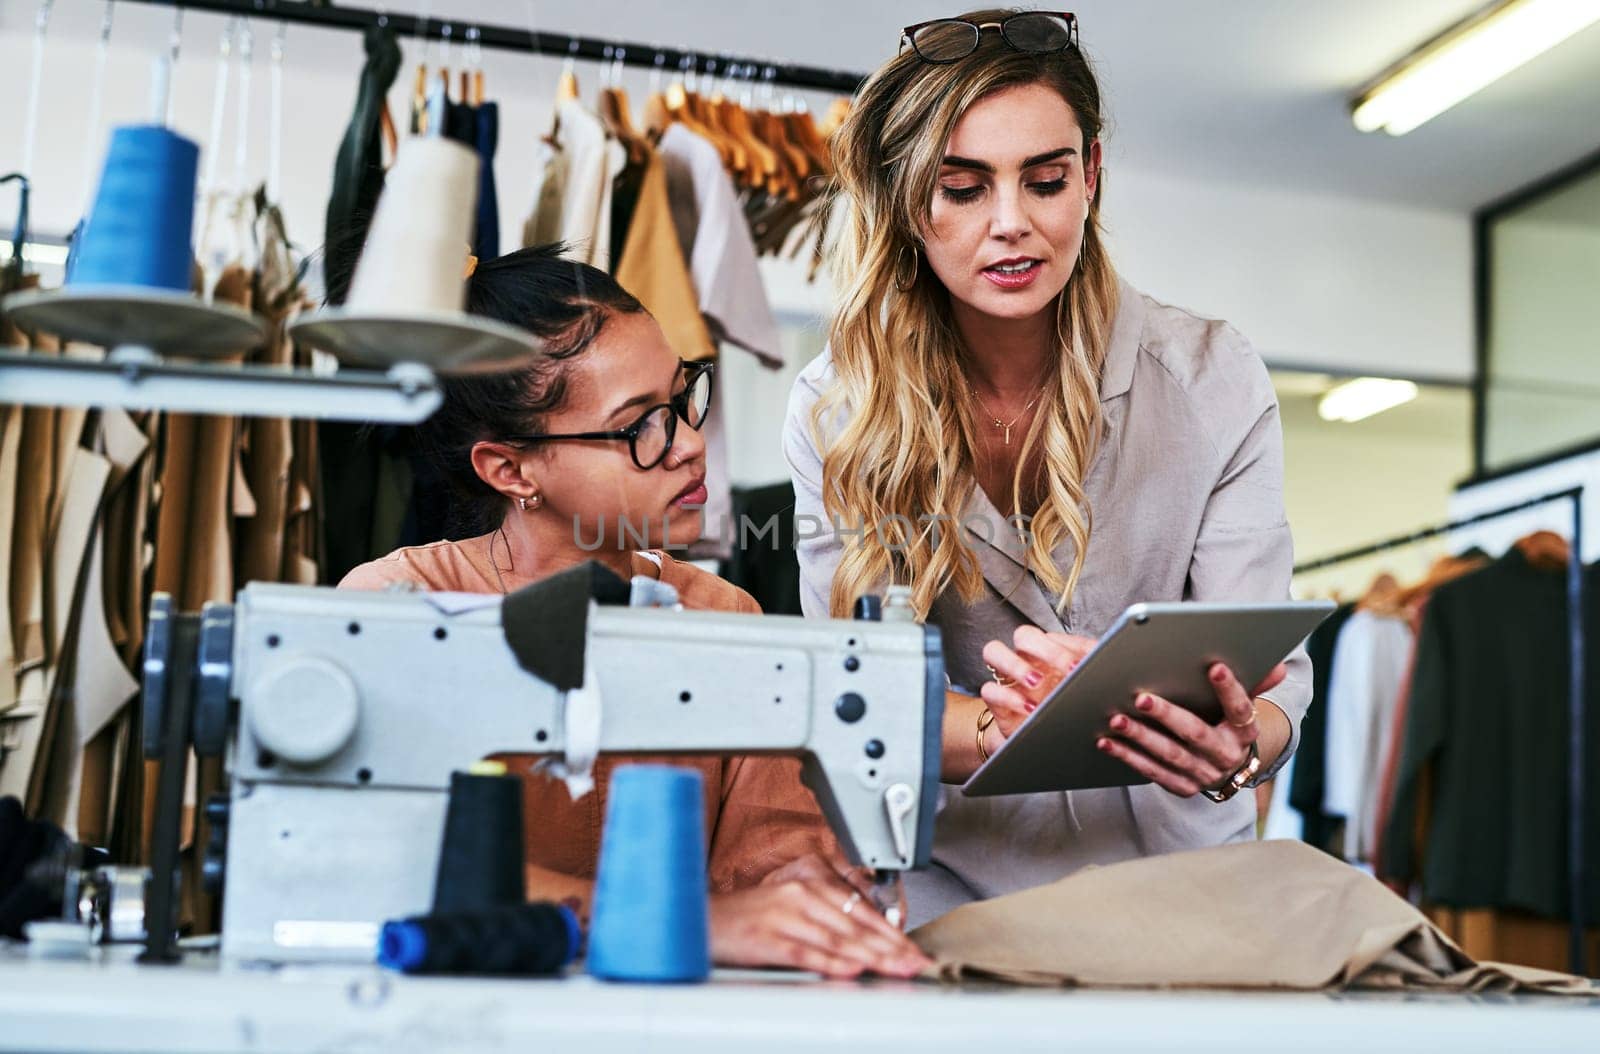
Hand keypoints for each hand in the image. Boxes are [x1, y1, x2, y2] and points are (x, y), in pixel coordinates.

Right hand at [708, 853, 929, 978]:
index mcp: (810, 885)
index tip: (914, 951)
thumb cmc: (749, 919)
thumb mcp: (792, 908)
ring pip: (837, 938)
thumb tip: (866, 943)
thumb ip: (827, 920)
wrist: (703, 920)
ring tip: (896, 969)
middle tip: (916, 964)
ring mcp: (785, 916)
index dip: (892, 933)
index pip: (861, 911)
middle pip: (855, 925)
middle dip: (891, 948)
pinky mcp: (768, 938)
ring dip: (871, 957)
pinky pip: (807, 952)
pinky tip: (852, 970)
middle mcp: (801, 896)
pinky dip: (832, 962)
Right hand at [979, 627, 1097, 737]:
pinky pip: (990, 690)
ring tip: (1037, 682)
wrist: (1041, 740)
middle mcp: (1025, 659)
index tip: (1088, 662)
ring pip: (994, 651)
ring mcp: (1007, 678)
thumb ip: (1094, 674)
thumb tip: (1115, 665)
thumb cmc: (1064, 709)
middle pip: (1023, 635)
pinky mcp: (996, 701)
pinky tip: (1029, 709)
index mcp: (1048, 652)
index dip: (1072, 646)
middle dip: (1046, 649)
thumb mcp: (1083, 692)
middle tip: (1068, 669)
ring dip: (1016, 664)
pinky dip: (1009, 697)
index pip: (1055, 636)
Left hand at [1096, 662, 1286, 797]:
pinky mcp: (1183, 787)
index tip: (1215, 667)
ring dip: (1140, 737)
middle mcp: (1226, 755)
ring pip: (1169, 754)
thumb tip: (1280, 666)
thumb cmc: (1228, 725)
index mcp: (1244, 732)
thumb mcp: (1242, 706)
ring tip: (1117, 719)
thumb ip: (1256, 683)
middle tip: (1141, 697)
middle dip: (1167, 715)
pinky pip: (1153, 772)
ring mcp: (1204, 774)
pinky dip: (1129, 757)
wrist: (1228, 769)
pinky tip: (1107, 741)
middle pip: (1196, 733)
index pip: (1240, 709)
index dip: (1229, 689)